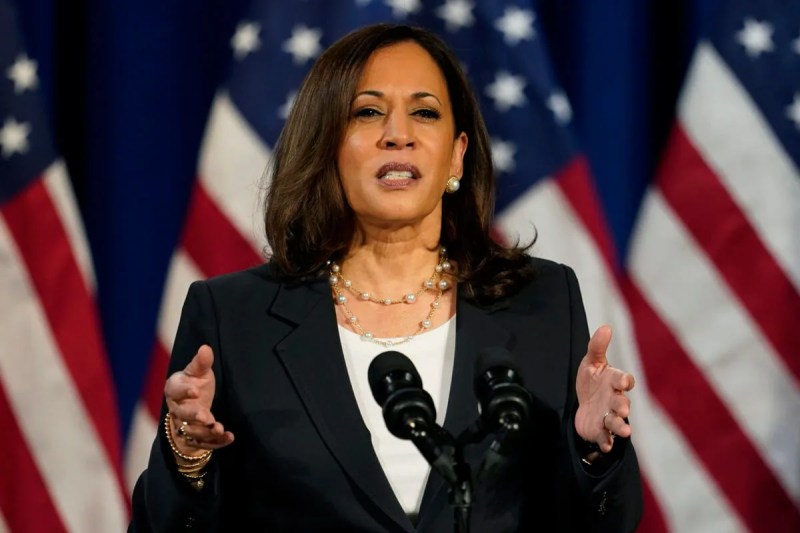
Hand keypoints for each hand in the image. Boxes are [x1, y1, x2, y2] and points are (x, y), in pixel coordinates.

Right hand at [164, 345, 233, 454]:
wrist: (193, 405)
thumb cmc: (194, 384)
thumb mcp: (198, 372)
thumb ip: (201, 363)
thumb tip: (205, 347)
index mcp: (174, 389)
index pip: (175, 390)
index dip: (184, 391)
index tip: (195, 391)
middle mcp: (177, 409)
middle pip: (181, 415)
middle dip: (193, 417)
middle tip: (205, 418)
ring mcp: (184, 425)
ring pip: (191, 432)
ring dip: (205, 433)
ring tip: (218, 429)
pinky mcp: (195, 438)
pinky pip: (204, 443)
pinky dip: (216, 442)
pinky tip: (229, 437)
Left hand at [574, 326, 634, 452]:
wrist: (584, 405)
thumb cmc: (592, 381)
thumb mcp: (591, 363)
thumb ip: (597, 347)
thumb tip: (605, 327)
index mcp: (613, 382)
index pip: (623, 380)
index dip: (624, 380)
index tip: (624, 381)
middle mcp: (614, 400)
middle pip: (622, 403)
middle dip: (623, 406)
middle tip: (623, 408)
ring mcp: (608, 416)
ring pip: (617, 422)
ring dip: (620, 426)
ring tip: (625, 430)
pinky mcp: (601, 431)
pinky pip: (606, 438)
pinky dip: (607, 442)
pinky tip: (606, 445)